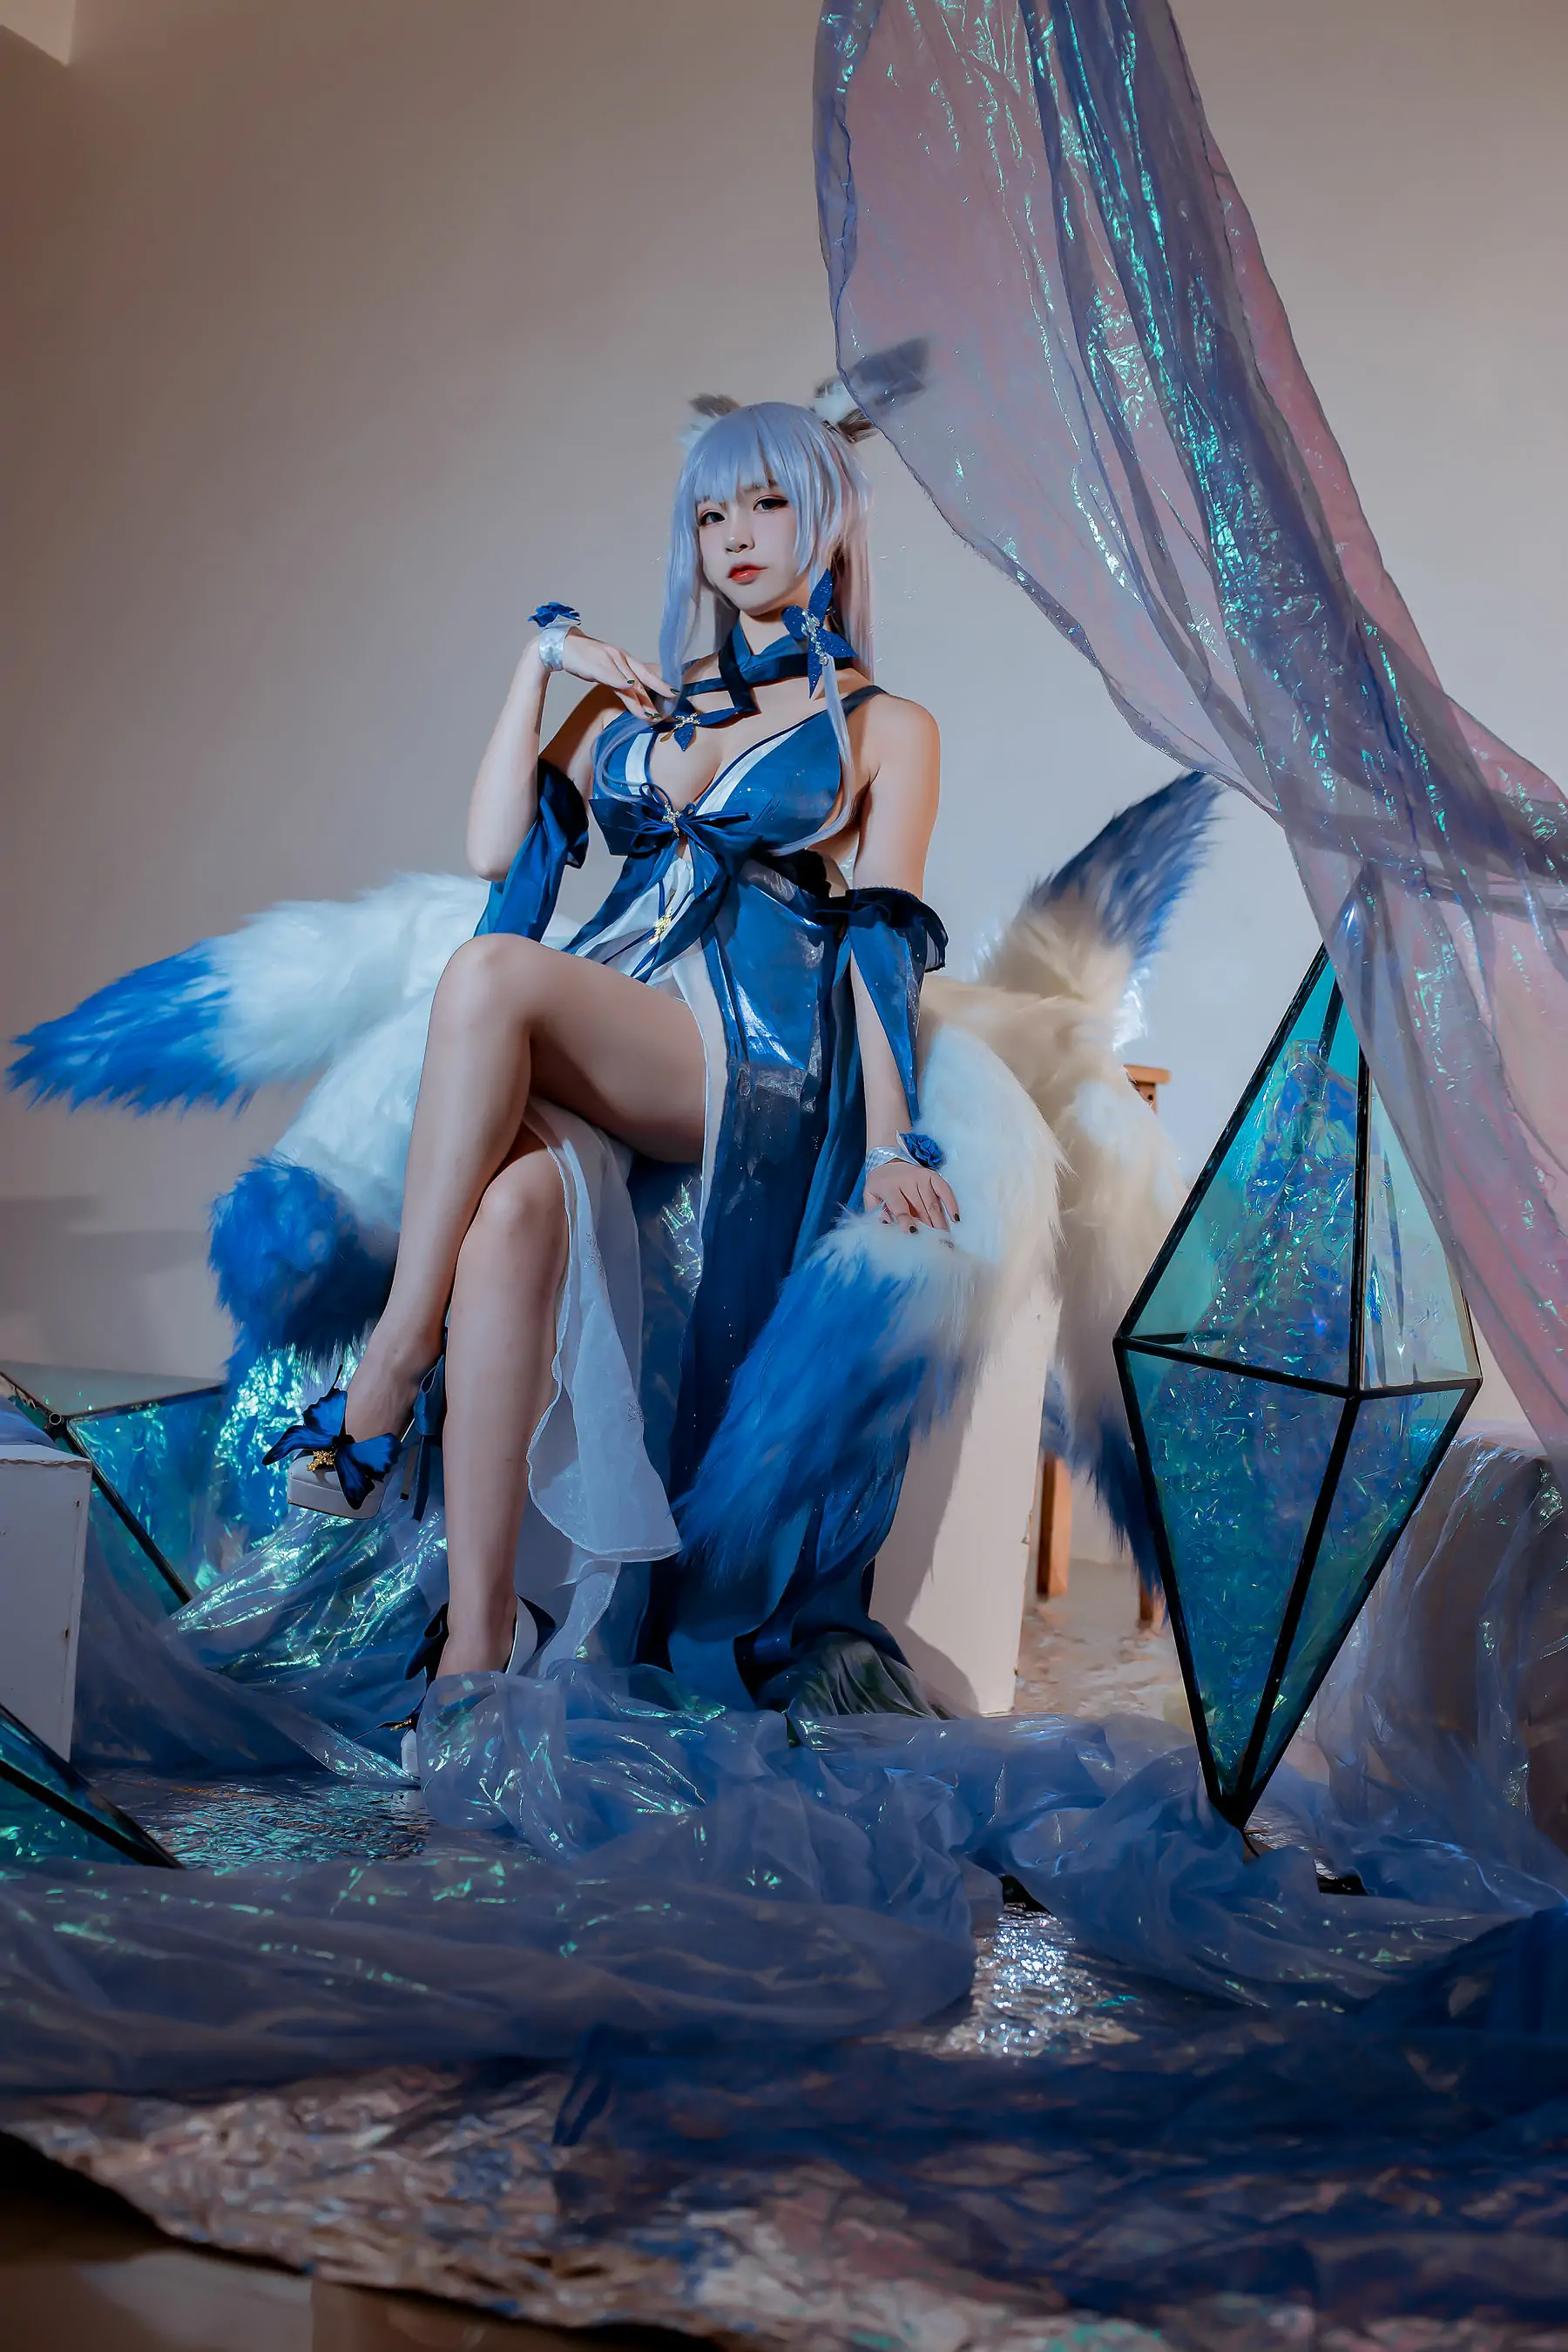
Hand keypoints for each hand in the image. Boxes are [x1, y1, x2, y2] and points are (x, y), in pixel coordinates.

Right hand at [549, 629, 671, 719]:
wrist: (563, 646)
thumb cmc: (585, 658)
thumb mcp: (607, 669)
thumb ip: (621, 680)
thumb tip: (635, 693)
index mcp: (624, 659)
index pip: (646, 673)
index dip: (660, 684)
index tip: (673, 695)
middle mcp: (621, 658)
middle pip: (643, 676)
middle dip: (657, 692)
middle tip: (669, 707)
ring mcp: (610, 661)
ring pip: (629, 681)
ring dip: (641, 698)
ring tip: (650, 714)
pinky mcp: (597, 665)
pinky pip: (611, 675)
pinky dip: (621, 681)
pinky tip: (630, 688)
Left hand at [863, 1155, 958, 1234]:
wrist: (886, 1161)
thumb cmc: (879, 1184)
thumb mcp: (870, 1196)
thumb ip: (875, 1211)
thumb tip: (888, 1224)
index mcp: (889, 1186)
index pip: (899, 1205)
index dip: (906, 1219)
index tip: (913, 1232)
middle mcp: (907, 1180)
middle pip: (920, 1207)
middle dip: (928, 1226)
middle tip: (936, 1243)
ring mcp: (921, 1177)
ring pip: (933, 1202)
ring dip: (940, 1221)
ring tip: (945, 1237)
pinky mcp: (932, 1175)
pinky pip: (944, 1189)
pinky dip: (951, 1204)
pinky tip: (955, 1218)